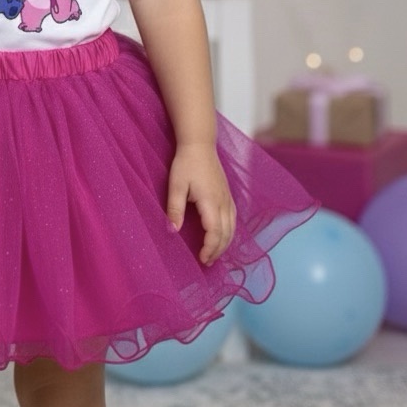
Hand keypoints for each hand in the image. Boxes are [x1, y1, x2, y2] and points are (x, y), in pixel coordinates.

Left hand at [166, 145, 236, 266]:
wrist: (200, 145)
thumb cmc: (185, 164)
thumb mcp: (175, 185)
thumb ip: (175, 209)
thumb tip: (172, 231)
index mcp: (211, 202)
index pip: (215, 232)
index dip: (210, 248)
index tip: (202, 259)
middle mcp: (223, 202)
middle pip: (226, 234)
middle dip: (218, 250)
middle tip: (207, 262)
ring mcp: (228, 198)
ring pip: (233, 227)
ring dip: (225, 243)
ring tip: (214, 254)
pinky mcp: (228, 195)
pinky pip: (234, 219)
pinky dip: (230, 232)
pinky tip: (223, 236)